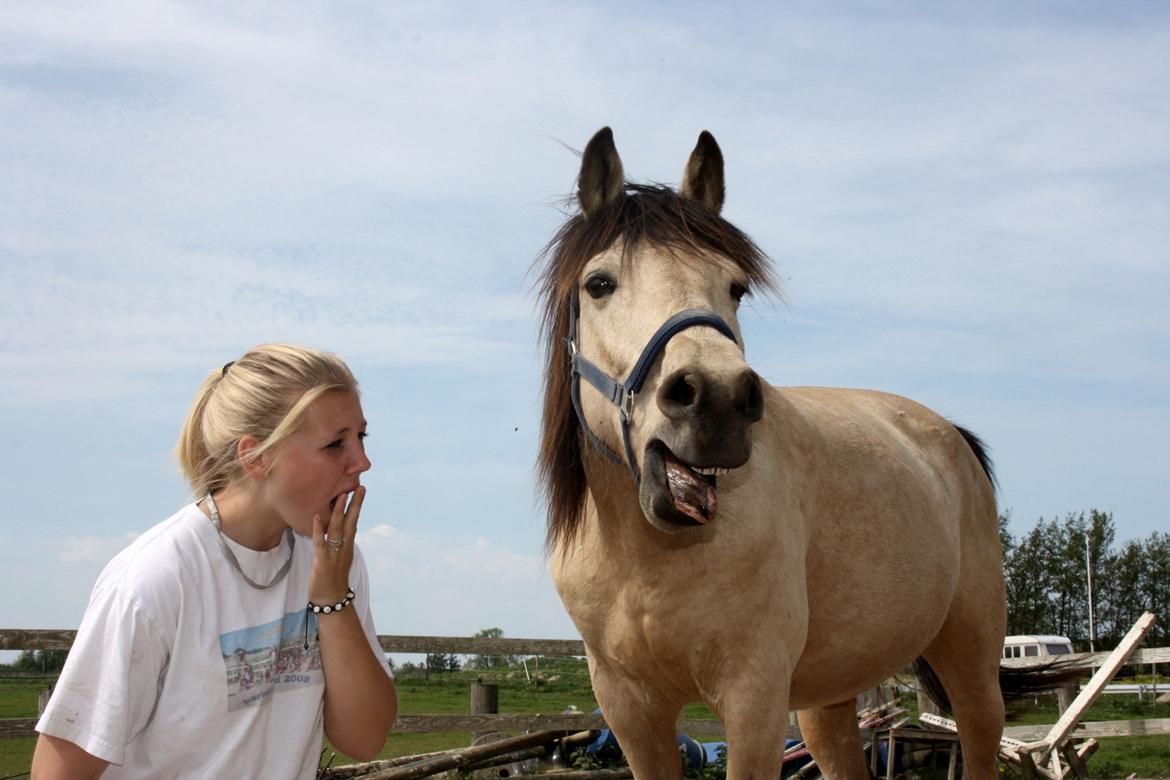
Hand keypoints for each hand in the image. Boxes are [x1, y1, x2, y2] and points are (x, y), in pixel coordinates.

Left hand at [310, 486, 364, 604]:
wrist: (331, 600)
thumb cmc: (332, 578)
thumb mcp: (338, 557)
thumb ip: (338, 543)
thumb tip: (335, 529)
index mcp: (347, 546)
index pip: (354, 521)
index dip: (357, 506)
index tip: (360, 490)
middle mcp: (344, 547)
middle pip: (351, 522)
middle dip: (355, 504)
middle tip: (359, 487)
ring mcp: (335, 554)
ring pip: (338, 529)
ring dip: (339, 512)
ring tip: (341, 495)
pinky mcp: (323, 561)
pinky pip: (321, 543)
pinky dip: (318, 530)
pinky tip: (316, 518)